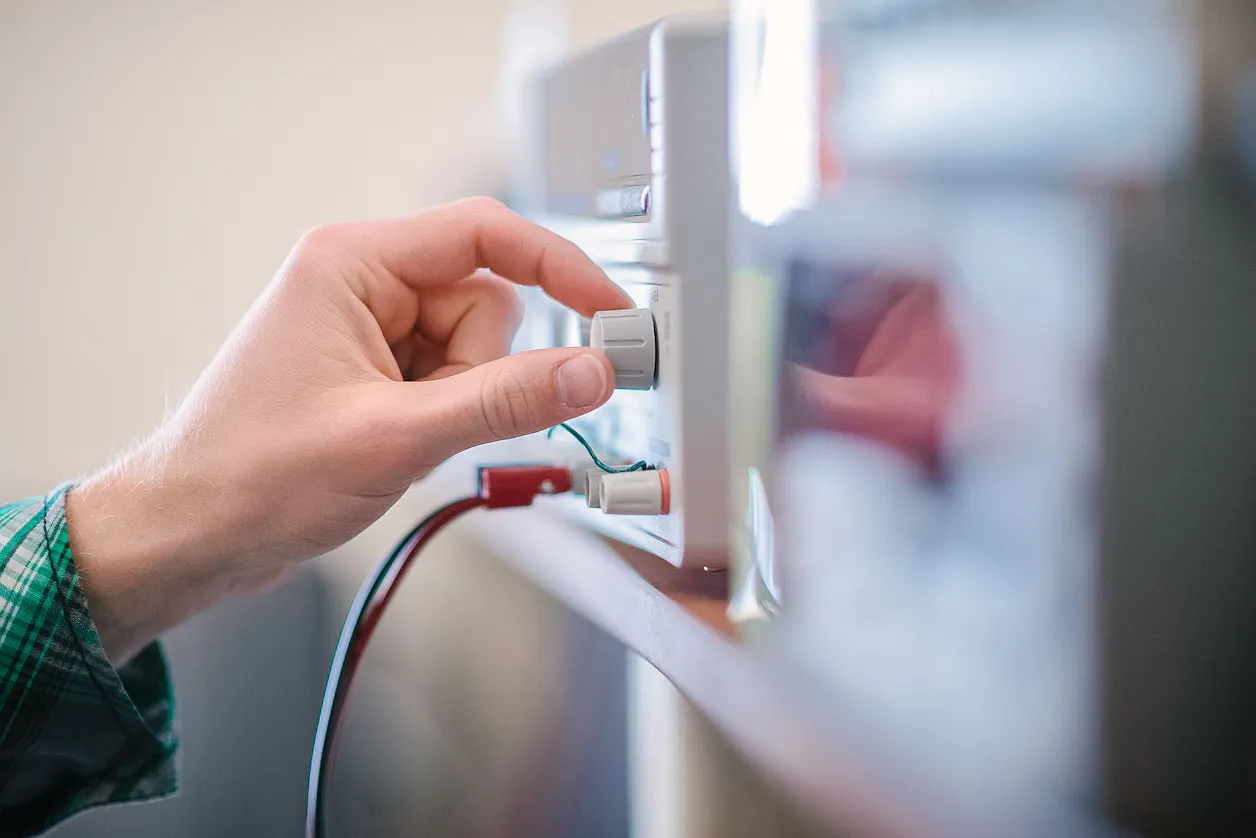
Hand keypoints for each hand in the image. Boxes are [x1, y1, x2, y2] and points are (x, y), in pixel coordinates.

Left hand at [67, 198, 629, 661]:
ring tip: (395, 440)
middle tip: (425, 422)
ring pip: (472, 349)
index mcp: (352, 262)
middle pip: (485, 304)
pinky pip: (448, 380)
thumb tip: (590, 371)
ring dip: (456, 403)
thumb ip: (504, 400)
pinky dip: (440, 419)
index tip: (611, 310)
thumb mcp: (393, 437)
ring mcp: (366, 327)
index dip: (560, 268)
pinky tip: (389, 448)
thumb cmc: (251, 476)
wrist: (189, 535)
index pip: (486, 235)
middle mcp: (361, 282)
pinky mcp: (371, 369)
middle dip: (476, 372)